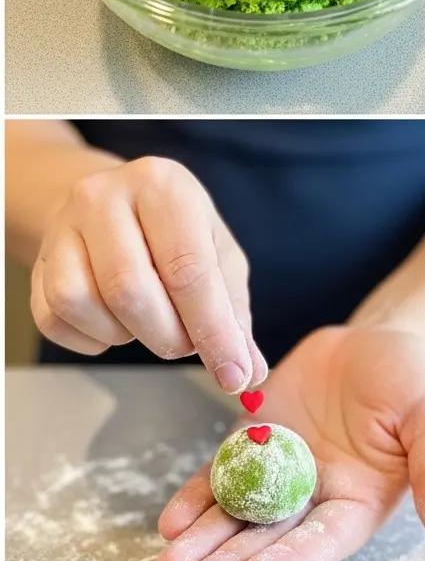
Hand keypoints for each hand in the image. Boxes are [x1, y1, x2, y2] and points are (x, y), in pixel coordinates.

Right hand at [29, 156, 264, 392]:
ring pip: (82, 303)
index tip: (233, 373)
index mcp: (163, 187)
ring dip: (125, 334)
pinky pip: (54, 319)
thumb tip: (250, 372)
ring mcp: (62, 227)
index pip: (187, 269)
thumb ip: (233, 312)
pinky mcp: (38, 261)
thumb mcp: (217, 255)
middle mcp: (105, 196)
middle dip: (168, 336)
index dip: (212, 330)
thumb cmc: (176, 231)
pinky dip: (91, 338)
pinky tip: (115, 322)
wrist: (112, 203)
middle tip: (187, 343)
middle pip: (130, 290)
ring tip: (149, 321)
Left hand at [155, 327, 424, 560]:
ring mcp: (279, 472)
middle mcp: (315, 497)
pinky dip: (197, 496)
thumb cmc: (416, 378)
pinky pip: (220, 474)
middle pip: (268, 540)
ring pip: (235, 515)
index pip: (320, 543)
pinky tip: (172, 518)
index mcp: (359, 504)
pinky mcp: (253, 441)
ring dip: (202, 542)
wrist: (378, 336)